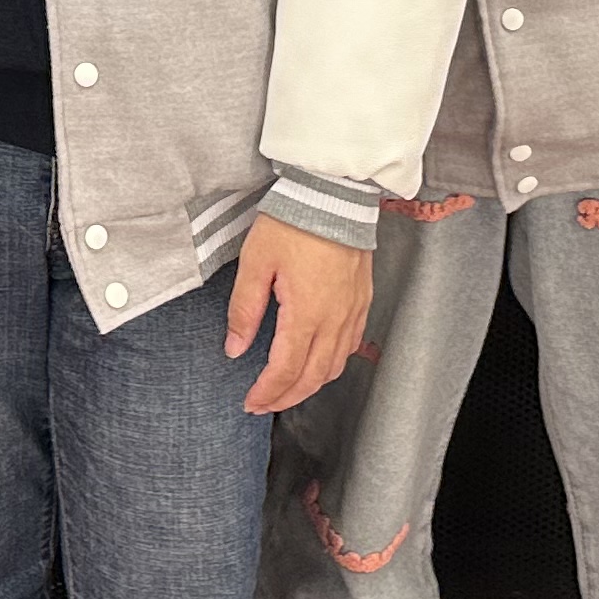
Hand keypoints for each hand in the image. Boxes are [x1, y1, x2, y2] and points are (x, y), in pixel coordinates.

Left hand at [227, 214, 373, 414]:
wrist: (334, 194)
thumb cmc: (293, 222)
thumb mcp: (256, 262)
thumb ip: (244, 309)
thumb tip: (235, 348)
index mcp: (306, 313)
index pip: (286, 370)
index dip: (267, 392)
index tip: (250, 401)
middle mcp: (335, 319)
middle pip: (312, 377)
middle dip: (285, 397)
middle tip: (263, 404)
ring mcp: (353, 311)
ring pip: (334, 366)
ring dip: (309, 385)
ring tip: (286, 389)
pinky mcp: (362, 300)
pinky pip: (350, 346)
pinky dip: (331, 364)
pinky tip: (317, 362)